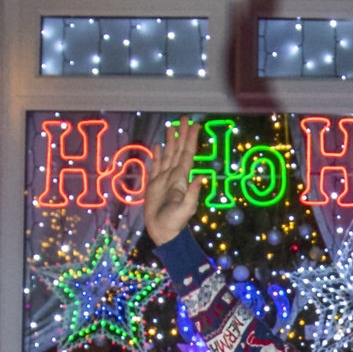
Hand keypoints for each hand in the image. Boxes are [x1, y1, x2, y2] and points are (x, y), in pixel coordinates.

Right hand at [141, 120, 200, 247]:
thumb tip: (199, 177)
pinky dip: (157, 155)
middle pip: (178, 150)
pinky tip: (159, 146)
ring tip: (171, 127)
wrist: (163, 232)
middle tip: (184, 118)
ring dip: (170, 141)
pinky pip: (155, 166)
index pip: (187, 154)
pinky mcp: (153, 185)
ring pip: (168, 155)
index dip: (190, 139)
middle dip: (181, 134)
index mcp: (181, 179)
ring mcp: (163, 179)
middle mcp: (174, 175)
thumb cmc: (175, 223)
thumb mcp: (186, 209)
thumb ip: (192, 194)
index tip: (194, 125)